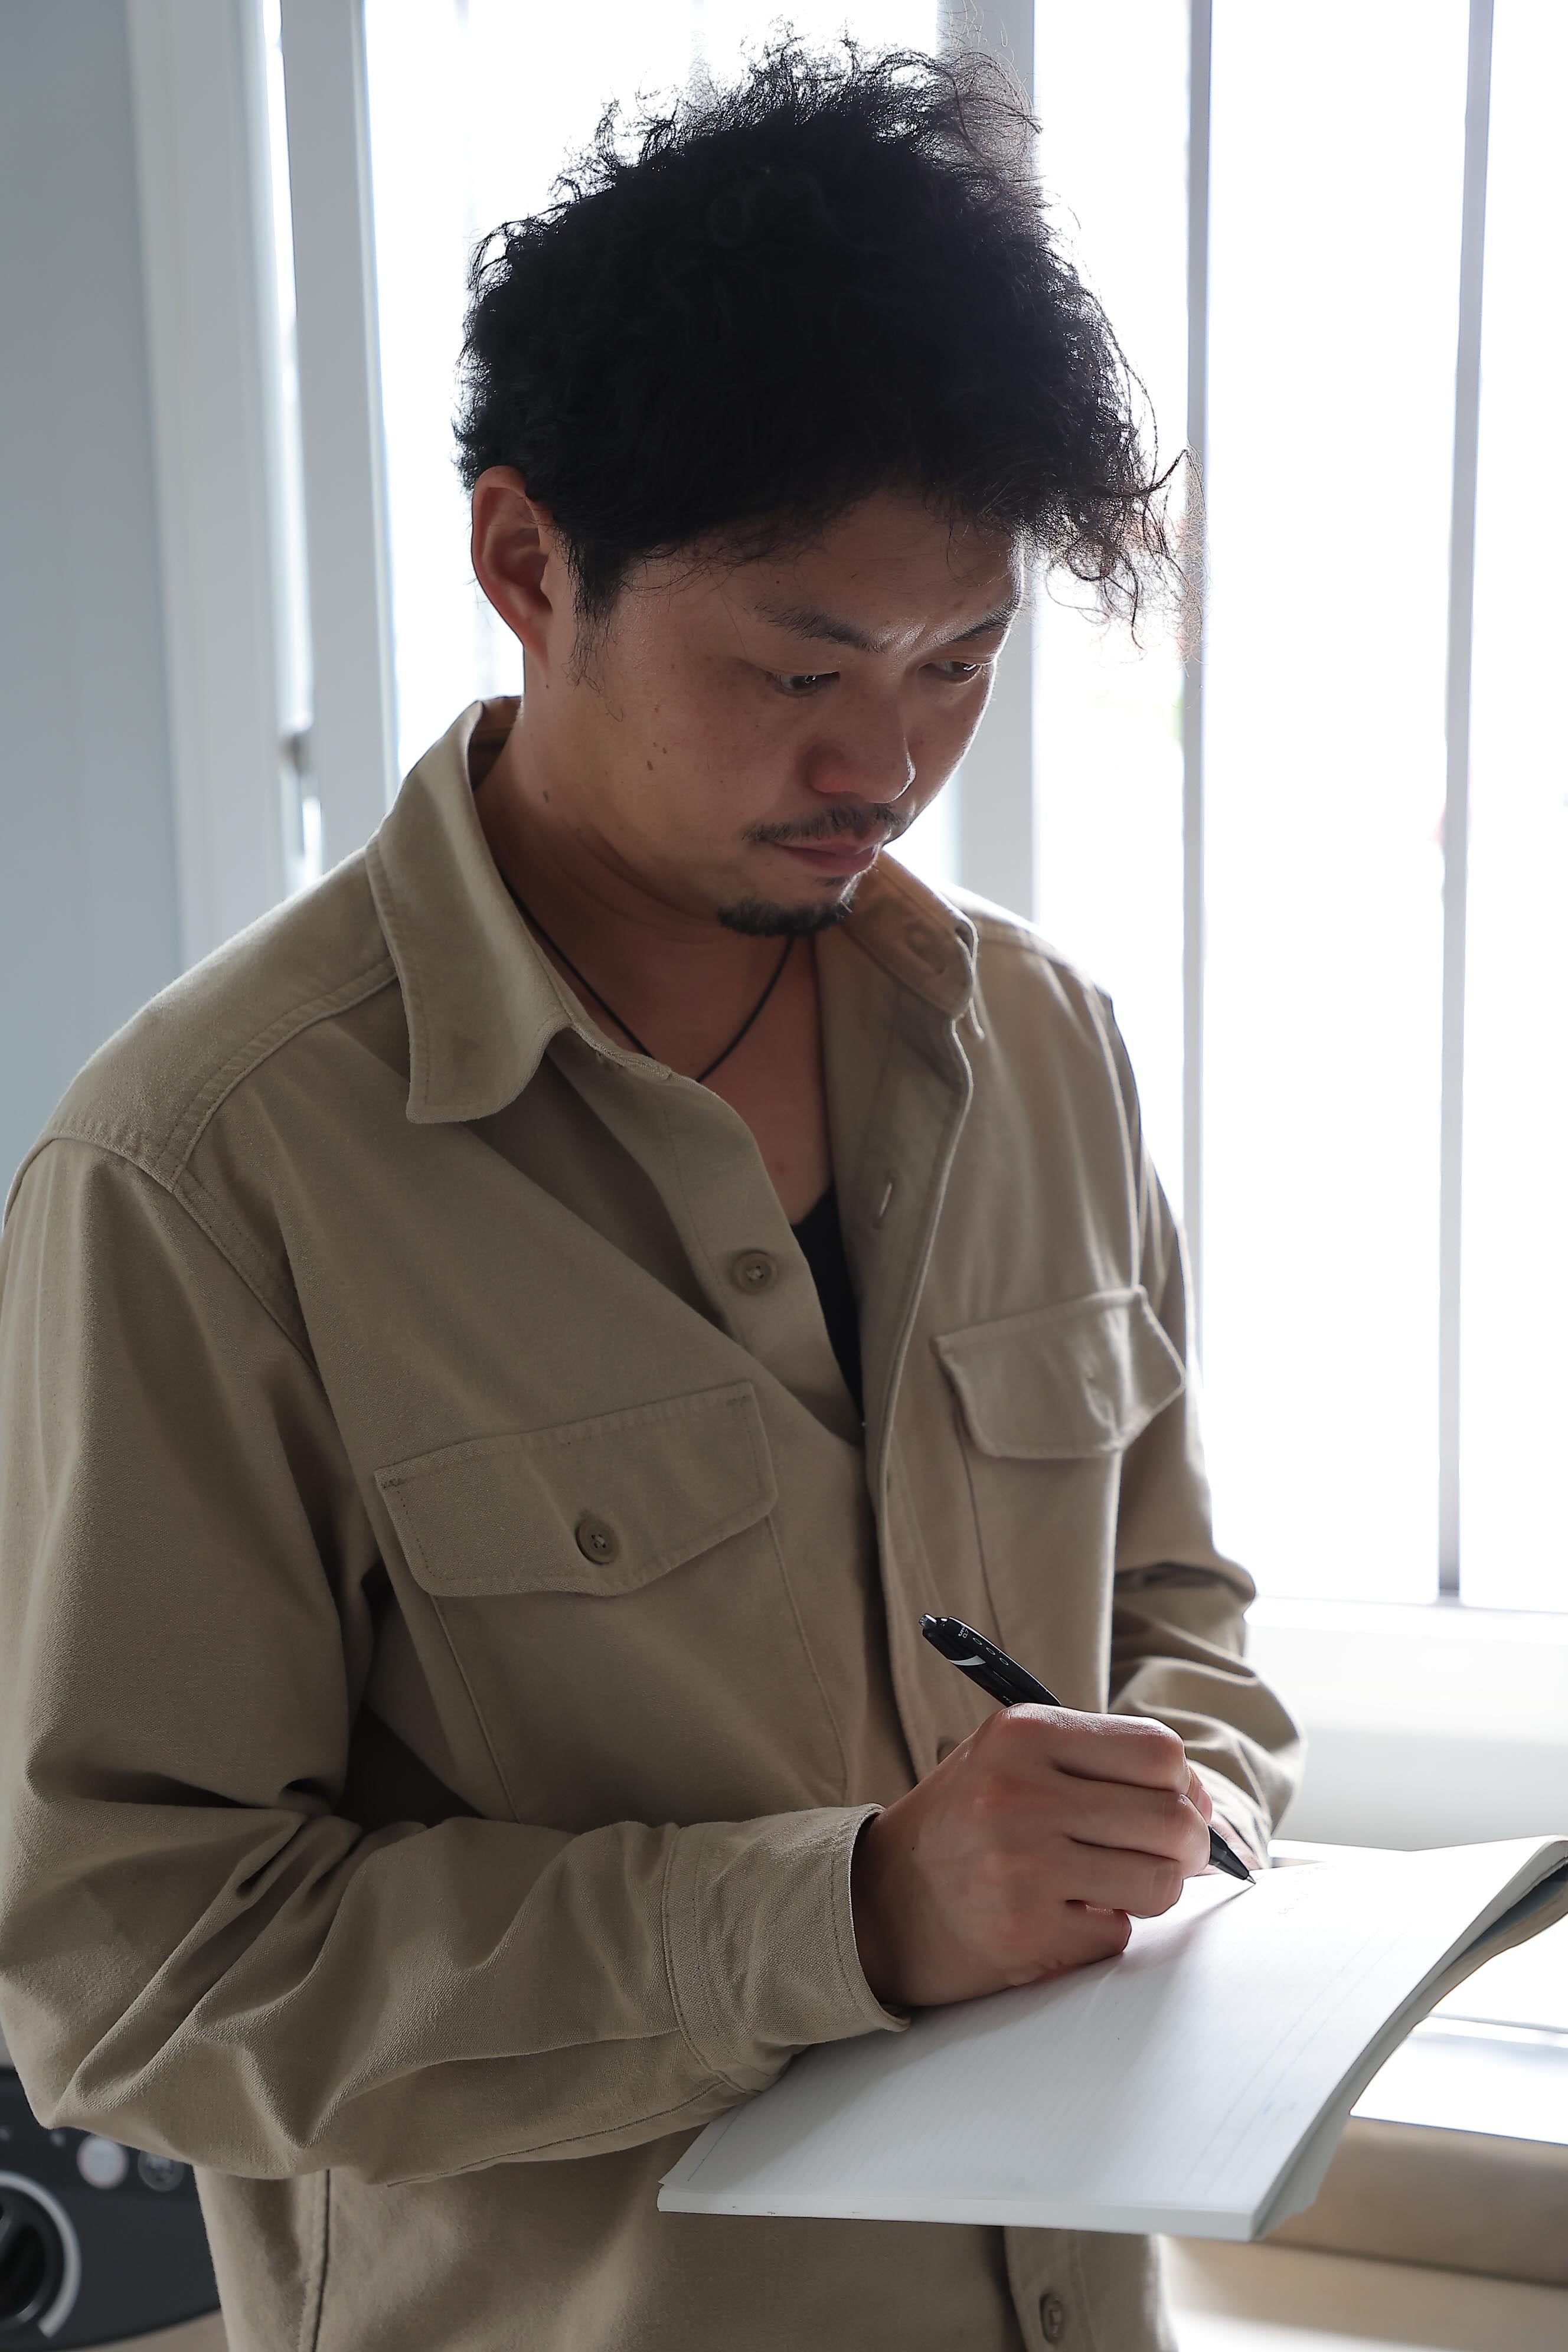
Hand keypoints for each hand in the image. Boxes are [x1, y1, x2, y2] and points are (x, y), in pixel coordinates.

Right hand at [851, 1707, 1212, 2008]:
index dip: (1183, 1786)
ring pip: (1159, 1883)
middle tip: (1168, 1856)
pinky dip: (1102, 1932)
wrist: (879, 1902)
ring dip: (1150, 1892)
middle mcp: (1020, 1793)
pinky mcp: (1024, 1933)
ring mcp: (1021, 1866)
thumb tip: (1201, 1802)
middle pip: (1172, 1819)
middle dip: (1186, 1846)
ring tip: (1114, 1887)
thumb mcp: (1014, 1760)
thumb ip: (1099, 1763)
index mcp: (1023, 1734)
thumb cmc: (964, 1823)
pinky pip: (1117, 1936)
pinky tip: (1064, 1917)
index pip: (1158, 1751)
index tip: (1177, 1805)